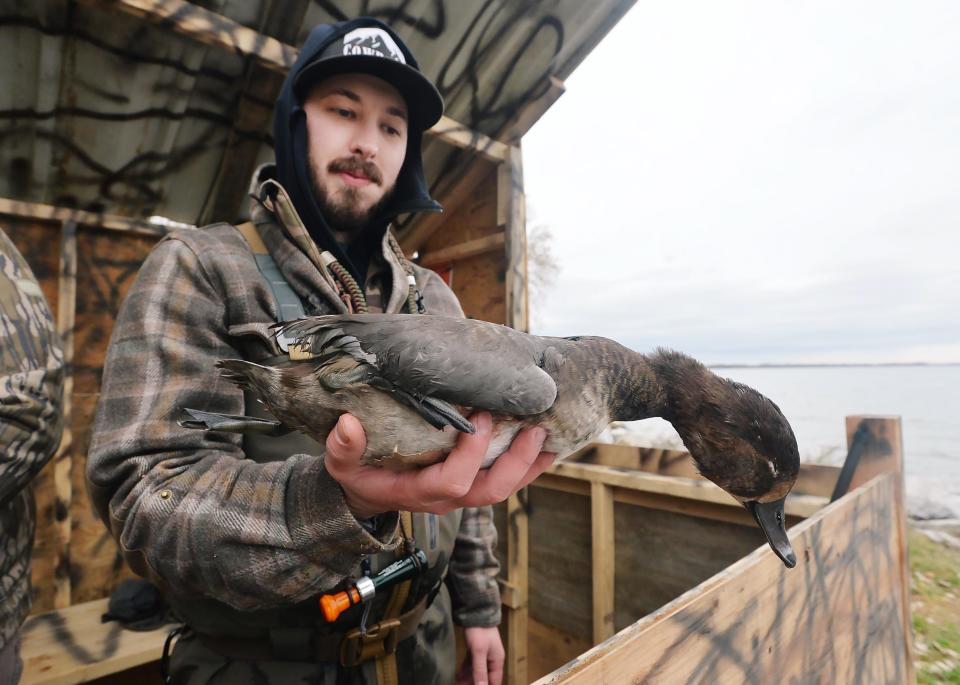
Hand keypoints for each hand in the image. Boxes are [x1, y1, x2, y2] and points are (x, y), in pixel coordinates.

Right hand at [324, 412, 554, 517]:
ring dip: (529, 465)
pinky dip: (526, 465)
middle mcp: (445, 498)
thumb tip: (348, 425)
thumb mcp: (342, 464)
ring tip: (551, 437)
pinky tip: (545, 445)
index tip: (480, 417)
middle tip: (533, 429)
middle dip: (515, 462)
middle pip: (490, 491)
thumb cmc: (358, 475)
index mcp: (417, 491)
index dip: (471, 454)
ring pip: (503, 488)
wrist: (367, 494)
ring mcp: (461, 495)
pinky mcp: (470, 486)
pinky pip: (503, 481)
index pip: (452, 481)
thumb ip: (343, 449)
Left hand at [456, 626, 503, 684]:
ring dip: (469, 679)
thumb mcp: (479, 652)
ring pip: (478, 671)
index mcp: (497, 661)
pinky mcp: (477, 650)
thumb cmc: (479, 631)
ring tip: (460, 683)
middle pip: (485, 678)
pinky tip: (459, 675)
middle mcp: (492, 660)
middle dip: (476, 684)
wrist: (476, 612)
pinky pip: (472, 664)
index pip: (494, 682)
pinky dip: (466, 670)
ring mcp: (484, 655)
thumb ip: (480, 670)